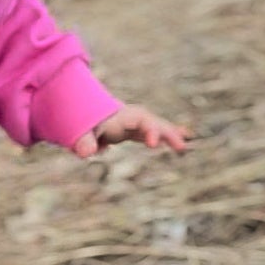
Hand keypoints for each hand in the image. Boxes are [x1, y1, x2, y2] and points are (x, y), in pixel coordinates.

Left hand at [73, 104, 189, 159]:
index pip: (140, 121)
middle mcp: (130, 118)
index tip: (154, 145)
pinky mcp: (133, 131)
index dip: (150, 131)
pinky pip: (151, 134)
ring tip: (183, 146)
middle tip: (181, 146)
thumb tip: (87, 153)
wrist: (82, 111)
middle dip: (167, 133)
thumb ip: (84, 140)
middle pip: (153, 123)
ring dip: (170, 135)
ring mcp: (133, 124)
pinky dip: (164, 138)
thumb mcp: (81, 132)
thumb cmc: (83, 123)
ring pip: (156, 127)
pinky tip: (178, 144)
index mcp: (120, 117)